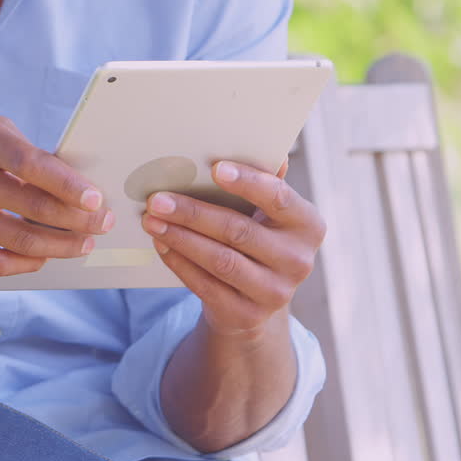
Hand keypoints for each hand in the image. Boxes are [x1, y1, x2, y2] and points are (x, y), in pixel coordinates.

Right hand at [0, 115, 113, 275]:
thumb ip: (19, 148)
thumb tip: (66, 177)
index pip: (30, 164)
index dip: (68, 184)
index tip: (94, 199)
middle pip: (33, 208)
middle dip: (77, 220)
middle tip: (101, 224)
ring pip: (20, 240)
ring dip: (60, 246)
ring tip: (81, 244)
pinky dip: (27, 262)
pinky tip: (43, 256)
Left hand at [141, 160, 325, 336]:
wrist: (254, 303)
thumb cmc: (256, 242)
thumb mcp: (267, 216)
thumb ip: (264, 184)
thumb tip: (261, 145)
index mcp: (308, 226)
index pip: (279, 198)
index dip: (248, 182)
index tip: (215, 167)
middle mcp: (298, 261)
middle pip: (239, 230)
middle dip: (192, 213)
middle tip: (157, 199)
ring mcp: (274, 292)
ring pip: (219, 259)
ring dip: (180, 238)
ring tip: (151, 221)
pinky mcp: (246, 315)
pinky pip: (205, 285)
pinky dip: (179, 262)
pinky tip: (161, 245)